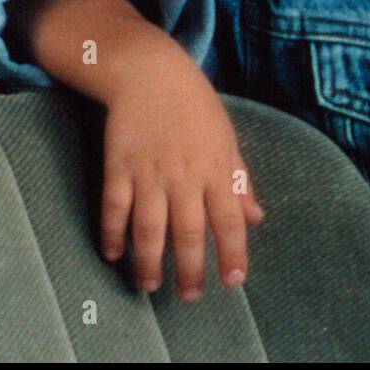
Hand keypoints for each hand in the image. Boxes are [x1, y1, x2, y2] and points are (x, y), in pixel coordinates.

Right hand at [98, 56, 264, 299]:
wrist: (152, 73)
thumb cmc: (196, 107)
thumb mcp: (228, 140)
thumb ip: (240, 182)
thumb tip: (256, 218)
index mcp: (217, 168)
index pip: (230, 219)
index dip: (233, 251)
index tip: (233, 279)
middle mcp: (185, 175)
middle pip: (189, 232)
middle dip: (191, 268)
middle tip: (190, 296)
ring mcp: (149, 172)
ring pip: (150, 227)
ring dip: (149, 260)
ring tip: (149, 285)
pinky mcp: (119, 166)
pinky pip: (114, 207)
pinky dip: (113, 232)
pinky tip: (114, 253)